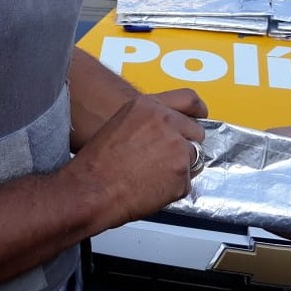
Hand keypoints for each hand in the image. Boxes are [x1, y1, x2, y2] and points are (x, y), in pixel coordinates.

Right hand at [69, 90, 206, 229]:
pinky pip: (185, 183)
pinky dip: (173, 189)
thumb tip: (166, 129)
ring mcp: (177, 148)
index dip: (197, 112)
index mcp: (149, 106)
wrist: (91, 190)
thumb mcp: (120, 123)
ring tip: (151, 175)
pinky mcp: (182, 174)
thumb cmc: (97, 163)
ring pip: (193, 159)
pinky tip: (150, 188)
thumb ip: (148, 120)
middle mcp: (166, 122)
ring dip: (179, 168)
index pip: (189, 99)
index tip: (200, 118)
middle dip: (185, 145)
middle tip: (163, 159)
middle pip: (196, 132)